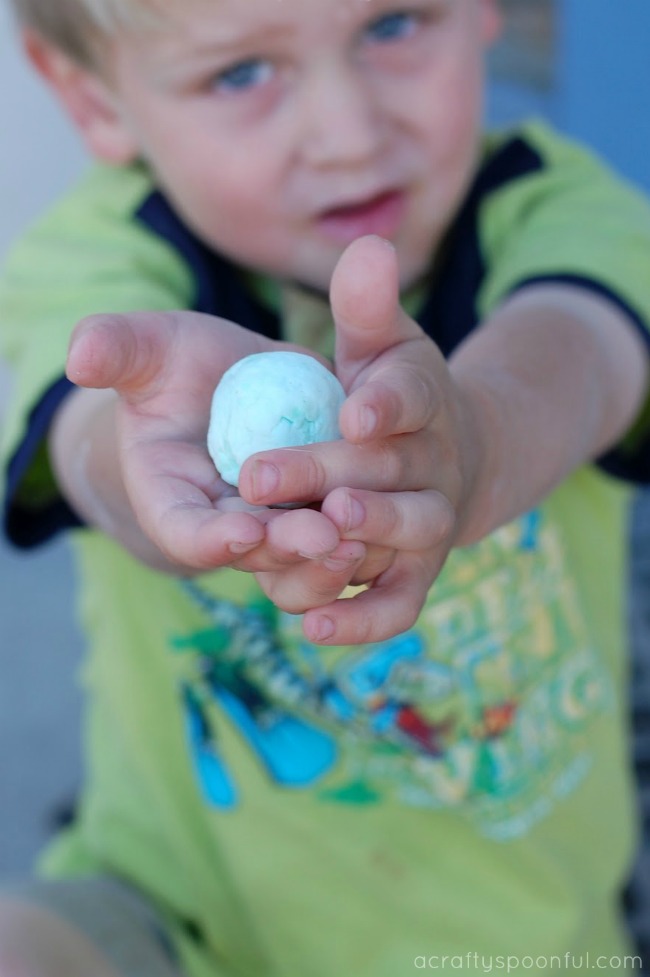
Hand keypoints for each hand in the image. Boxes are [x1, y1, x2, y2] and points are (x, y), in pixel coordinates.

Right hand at [65, 310, 364, 586]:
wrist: (230, 383)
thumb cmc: (178, 368)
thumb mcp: (150, 349)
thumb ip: (117, 349)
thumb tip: (80, 352)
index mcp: (171, 497)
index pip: (181, 530)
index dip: (207, 537)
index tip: (239, 528)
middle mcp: (222, 525)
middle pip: (250, 554)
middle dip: (283, 549)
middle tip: (319, 535)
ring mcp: (270, 529)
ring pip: (296, 565)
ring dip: (325, 561)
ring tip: (358, 540)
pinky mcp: (310, 519)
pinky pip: (332, 550)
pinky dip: (356, 550)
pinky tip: (383, 535)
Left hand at [238, 236, 479, 643]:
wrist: (446, 460)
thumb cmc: (391, 394)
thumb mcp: (380, 342)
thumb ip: (365, 305)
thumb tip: (367, 242)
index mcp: (423, 395)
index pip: (413, 390)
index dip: (389, 398)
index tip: (354, 405)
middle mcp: (436, 460)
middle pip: (392, 469)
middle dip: (329, 471)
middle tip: (258, 475)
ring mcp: (431, 521)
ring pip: (407, 535)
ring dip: (360, 538)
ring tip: (305, 537)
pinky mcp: (416, 573)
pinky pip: (399, 603)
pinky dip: (364, 618)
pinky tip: (312, 626)